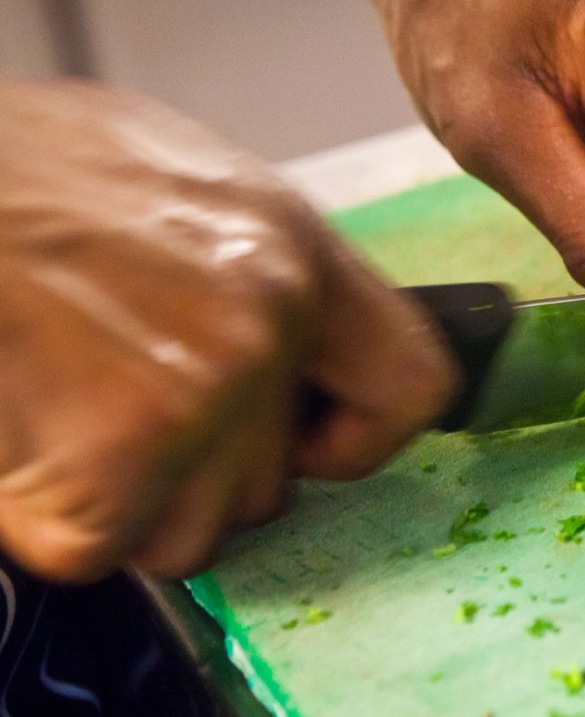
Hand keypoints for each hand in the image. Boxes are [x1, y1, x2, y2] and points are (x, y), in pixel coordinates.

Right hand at [0, 81, 456, 580]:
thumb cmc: (21, 169)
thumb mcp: (177, 177)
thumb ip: (250, 270)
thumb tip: (289, 350)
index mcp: (294, 249)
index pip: (413, 385)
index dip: (357, 436)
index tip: (305, 442)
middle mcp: (266, 325)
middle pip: (271, 486)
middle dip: (195, 475)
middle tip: (115, 407)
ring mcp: (196, 396)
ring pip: (190, 533)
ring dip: (123, 504)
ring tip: (59, 410)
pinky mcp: (111, 461)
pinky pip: (98, 548)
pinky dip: (45, 518)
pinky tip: (18, 437)